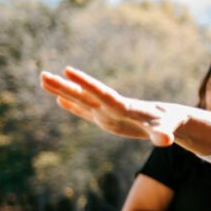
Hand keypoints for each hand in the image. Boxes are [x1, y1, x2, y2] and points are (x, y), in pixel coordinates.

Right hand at [39, 67, 190, 145]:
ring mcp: (107, 112)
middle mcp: (111, 106)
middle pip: (84, 94)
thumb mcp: (166, 130)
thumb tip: (166, 140)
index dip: (85, 83)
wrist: (169, 117)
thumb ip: (163, 133)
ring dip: (63, 90)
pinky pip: (86, 110)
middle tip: (42, 74)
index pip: (101, 93)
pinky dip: (73, 105)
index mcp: (123, 106)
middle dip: (64, 85)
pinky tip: (59, 98)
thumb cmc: (169, 123)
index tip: (68, 70)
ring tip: (42, 78)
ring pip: (81, 100)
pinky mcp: (107, 119)